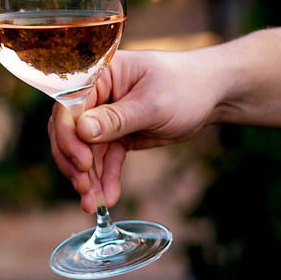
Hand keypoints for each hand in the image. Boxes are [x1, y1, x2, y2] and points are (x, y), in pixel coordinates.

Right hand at [48, 49, 221, 211]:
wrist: (211, 96)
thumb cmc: (185, 86)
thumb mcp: (152, 103)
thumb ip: (116, 118)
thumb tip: (81, 131)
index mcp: (100, 75)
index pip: (69, 105)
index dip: (69, 136)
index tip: (82, 162)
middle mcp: (96, 95)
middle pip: (69, 130)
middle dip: (74, 162)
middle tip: (83, 186)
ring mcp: (104, 116)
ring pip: (85, 151)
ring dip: (88, 178)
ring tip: (93, 204)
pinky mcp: (116, 135)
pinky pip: (104, 159)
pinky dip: (105, 178)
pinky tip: (107, 198)